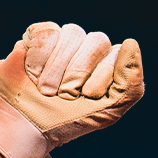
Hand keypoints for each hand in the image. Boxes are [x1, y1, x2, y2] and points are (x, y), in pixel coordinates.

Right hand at [0, 22, 143, 157]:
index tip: (86, 97)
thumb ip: (131, 85)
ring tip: (46, 89)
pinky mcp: (39, 35)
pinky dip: (39, 57)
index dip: (100, 78)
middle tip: (64, 95)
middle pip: (97, 41)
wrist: (27, 125)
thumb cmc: (68, 120)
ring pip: (73, 34)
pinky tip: (33, 73)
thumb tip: (131, 44)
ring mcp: (65, 39)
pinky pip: (48, 33)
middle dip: (78, 74)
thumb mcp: (108, 112)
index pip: (117, 55)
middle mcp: (90, 47)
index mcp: (110, 64)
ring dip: (57, 69)